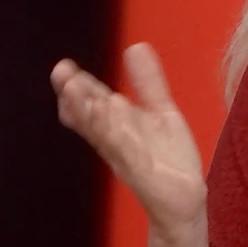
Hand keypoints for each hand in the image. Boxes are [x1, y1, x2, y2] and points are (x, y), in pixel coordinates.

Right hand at [50, 43, 205, 235]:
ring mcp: (127, 158)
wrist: (185, 200)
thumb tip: (135, 46)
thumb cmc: (167, 157)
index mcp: (118, 127)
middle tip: (62, 74)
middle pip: (91, 117)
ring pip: (104, 133)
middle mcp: (116, 142)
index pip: (93, 105)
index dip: (78, 88)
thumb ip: (148, 82)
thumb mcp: (161, 112)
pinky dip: (119, 135)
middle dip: (76, 97)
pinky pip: (127, 152)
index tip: (64, 68)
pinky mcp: (143, 173)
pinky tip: (113, 115)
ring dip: (91, 113)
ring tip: (78, 90)